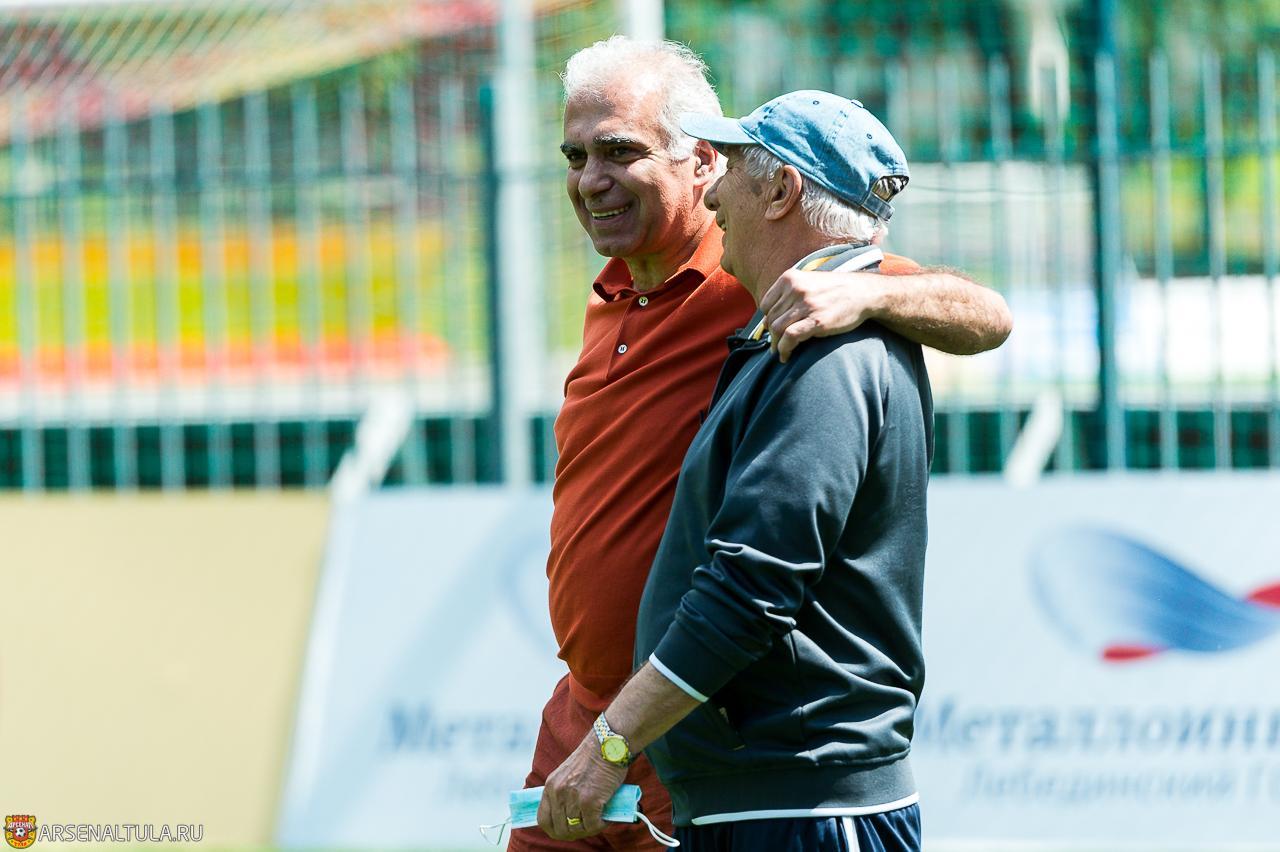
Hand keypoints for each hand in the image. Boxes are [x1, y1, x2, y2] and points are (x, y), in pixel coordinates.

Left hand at [536, 733, 627, 840]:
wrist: (609, 744)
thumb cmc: (594, 758)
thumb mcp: (568, 773)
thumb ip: (564, 792)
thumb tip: (569, 816)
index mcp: (550, 786)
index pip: (543, 819)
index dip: (554, 829)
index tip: (566, 830)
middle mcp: (558, 793)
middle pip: (560, 829)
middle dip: (575, 832)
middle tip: (588, 827)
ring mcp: (573, 797)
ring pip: (577, 829)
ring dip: (589, 829)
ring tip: (599, 821)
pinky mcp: (590, 801)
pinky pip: (592, 825)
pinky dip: (600, 825)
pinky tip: (606, 818)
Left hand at [759, 269, 886, 361]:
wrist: (863, 292)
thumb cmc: (835, 290)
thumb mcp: (808, 283)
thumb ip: (788, 297)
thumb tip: (765, 322)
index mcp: (790, 278)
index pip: (766, 304)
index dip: (767, 320)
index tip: (772, 329)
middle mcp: (795, 289)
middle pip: (771, 318)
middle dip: (771, 335)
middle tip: (775, 345)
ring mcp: (806, 305)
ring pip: (777, 329)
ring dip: (776, 345)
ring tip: (780, 352)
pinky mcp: (817, 321)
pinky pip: (790, 337)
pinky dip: (784, 349)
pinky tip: (786, 357)